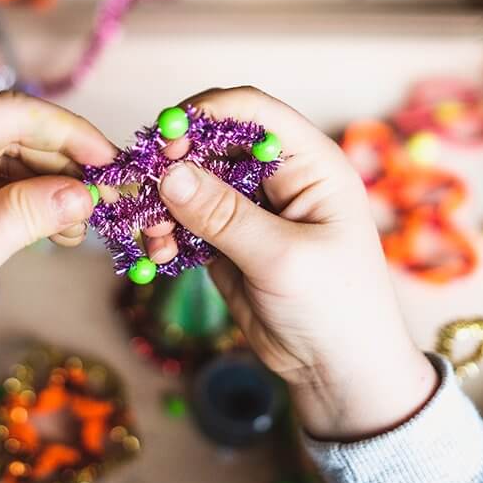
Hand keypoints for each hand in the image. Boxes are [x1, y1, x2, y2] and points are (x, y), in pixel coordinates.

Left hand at [0, 92, 115, 407]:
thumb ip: (30, 212)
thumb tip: (87, 193)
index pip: (11, 112)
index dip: (70, 134)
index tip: (115, 163)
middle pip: (5, 132)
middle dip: (59, 164)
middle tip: (106, 200)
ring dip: (40, 187)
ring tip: (77, 226)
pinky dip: (14, 201)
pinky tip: (48, 227)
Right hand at [148, 87, 436, 440]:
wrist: (339, 372)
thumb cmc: (336, 310)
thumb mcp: (282, 259)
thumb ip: (225, 215)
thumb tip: (169, 173)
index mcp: (311, 164)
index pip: (253, 110)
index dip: (206, 115)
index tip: (165, 139)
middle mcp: (279, 177)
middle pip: (213, 142)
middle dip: (174, 161)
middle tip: (143, 189)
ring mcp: (250, 207)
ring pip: (192, 181)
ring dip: (164, 201)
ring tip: (153, 234)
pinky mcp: (227, 238)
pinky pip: (185, 219)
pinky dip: (166, 230)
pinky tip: (159, 252)